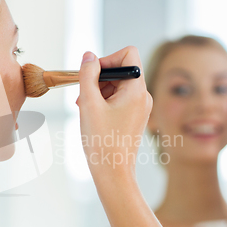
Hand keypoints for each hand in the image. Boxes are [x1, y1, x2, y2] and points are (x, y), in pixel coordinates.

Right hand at [76, 47, 152, 177]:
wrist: (112, 172)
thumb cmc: (102, 141)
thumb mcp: (88, 103)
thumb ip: (87, 75)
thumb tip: (89, 56)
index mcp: (137, 90)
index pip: (128, 54)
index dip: (107, 59)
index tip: (92, 75)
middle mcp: (143, 96)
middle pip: (120, 70)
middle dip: (98, 78)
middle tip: (83, 96)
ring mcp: (140, 107)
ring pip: (117, 85)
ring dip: (98, 91)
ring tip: (85, 108)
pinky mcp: (134, 116)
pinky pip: (119, 99)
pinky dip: (104, 101)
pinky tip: (93, 115)